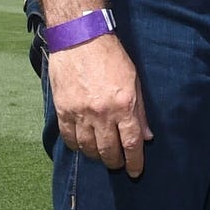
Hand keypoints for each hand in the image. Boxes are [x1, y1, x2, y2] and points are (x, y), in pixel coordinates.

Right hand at [50, 32, 150, 176]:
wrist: (80, 38)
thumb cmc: (111, 57)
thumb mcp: (134, 81)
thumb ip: (140, 111)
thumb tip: (146, 136)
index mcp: (123, 105)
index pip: (131, 143)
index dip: (135, 162)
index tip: (136, 171)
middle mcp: (101, 113)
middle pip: (108, 151)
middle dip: (115, 162)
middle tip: (118, 164)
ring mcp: (79, 113)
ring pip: (88, 148)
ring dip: (96, 156)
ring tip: (102, 156)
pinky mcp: (63, 110)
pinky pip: (69, 138)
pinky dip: (77, 146)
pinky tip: (83, 146)